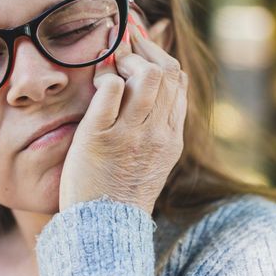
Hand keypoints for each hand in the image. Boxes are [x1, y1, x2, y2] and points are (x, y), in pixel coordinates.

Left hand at [58, 17, 187, 214]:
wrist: (103, 229)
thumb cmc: (121, 191)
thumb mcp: (152, 159)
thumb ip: (156, 125)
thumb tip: (150, 89)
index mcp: (171, 137)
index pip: (179, 82)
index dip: (159, 56)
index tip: (140, 46)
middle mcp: (157, 133)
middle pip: (167, 72)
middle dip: (143, 50)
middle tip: (122, 48)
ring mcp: (130, 135)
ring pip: (145, 76)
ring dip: (126, 60)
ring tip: (111, 66)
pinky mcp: (99, 137)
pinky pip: (109, 90)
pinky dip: (104, 76)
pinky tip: (97, 82)